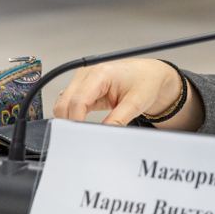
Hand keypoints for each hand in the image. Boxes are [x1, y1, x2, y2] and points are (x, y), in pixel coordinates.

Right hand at [53, 58, 180, 125]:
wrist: (150, 74)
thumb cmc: (145, 81)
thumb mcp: (136, 103)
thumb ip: (118, 120)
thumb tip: (103, 134)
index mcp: (100, 73)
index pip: (78, 100)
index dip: (76, 121)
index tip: (81, 137)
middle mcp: (87, 74)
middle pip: (65, 103)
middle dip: (70, 122)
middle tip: (82, 140)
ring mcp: (83, 80)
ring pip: (64, 104)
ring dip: (70, 119)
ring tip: (84, 133)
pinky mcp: (83, 88)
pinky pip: (70, 104)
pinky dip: (73, 116)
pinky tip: (83, 125)